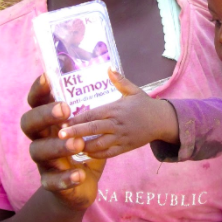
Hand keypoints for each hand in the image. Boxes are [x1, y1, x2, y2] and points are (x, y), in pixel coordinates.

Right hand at [20, 74, 104, 210]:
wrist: (79, 187)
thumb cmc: (84, 148)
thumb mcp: (91, 127)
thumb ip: (99, 102)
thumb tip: (110, 69)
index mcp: (49, 122)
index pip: (36, 102)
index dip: (39, 89)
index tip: (49, 77)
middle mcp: (40, 139)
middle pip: (29, 123)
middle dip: (44, 115)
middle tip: (64, 110)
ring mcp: (43, 161)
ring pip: (39, 151)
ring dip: (57, 146)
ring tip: (77, 143)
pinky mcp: (50, 183)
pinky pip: (52, 181)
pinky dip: (65, 177)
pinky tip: (80, 173)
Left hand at [57, 69, 178, 158]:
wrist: (162, 121)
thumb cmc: (145, 105)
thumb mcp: (133, 90)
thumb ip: (119, 80)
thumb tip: (109, 67)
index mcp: (116, 109)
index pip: (93, 114)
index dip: (77, 118)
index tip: (63, 120)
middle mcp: (117, 124)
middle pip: (93, 129)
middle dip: (76, 132)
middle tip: (60, 135)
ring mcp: (121, 137)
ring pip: (99, 144)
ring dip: (83, 146)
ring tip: (68, 146)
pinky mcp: (125, 148)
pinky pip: (108, 154)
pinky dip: (96, 154)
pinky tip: (85, 153)